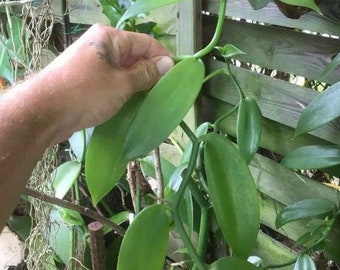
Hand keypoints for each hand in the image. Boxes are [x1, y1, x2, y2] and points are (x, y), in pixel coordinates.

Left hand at [39, 24, 173, 142]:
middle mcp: (101, 47)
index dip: (163, 57)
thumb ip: (146, 73)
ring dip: (139, 83)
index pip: (145, 42)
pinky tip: (136, 102)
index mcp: (109, 38)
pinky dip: (126, 90)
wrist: (44, 113)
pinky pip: (113, 81)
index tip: (177, 75)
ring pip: (124, 71)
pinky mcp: (88, 81)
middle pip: (135, 56)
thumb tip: (169, 64)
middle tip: (167, 91)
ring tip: (154, 98)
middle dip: (152, 72)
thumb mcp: (121, 83)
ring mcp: (93, 64)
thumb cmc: (86, 93)